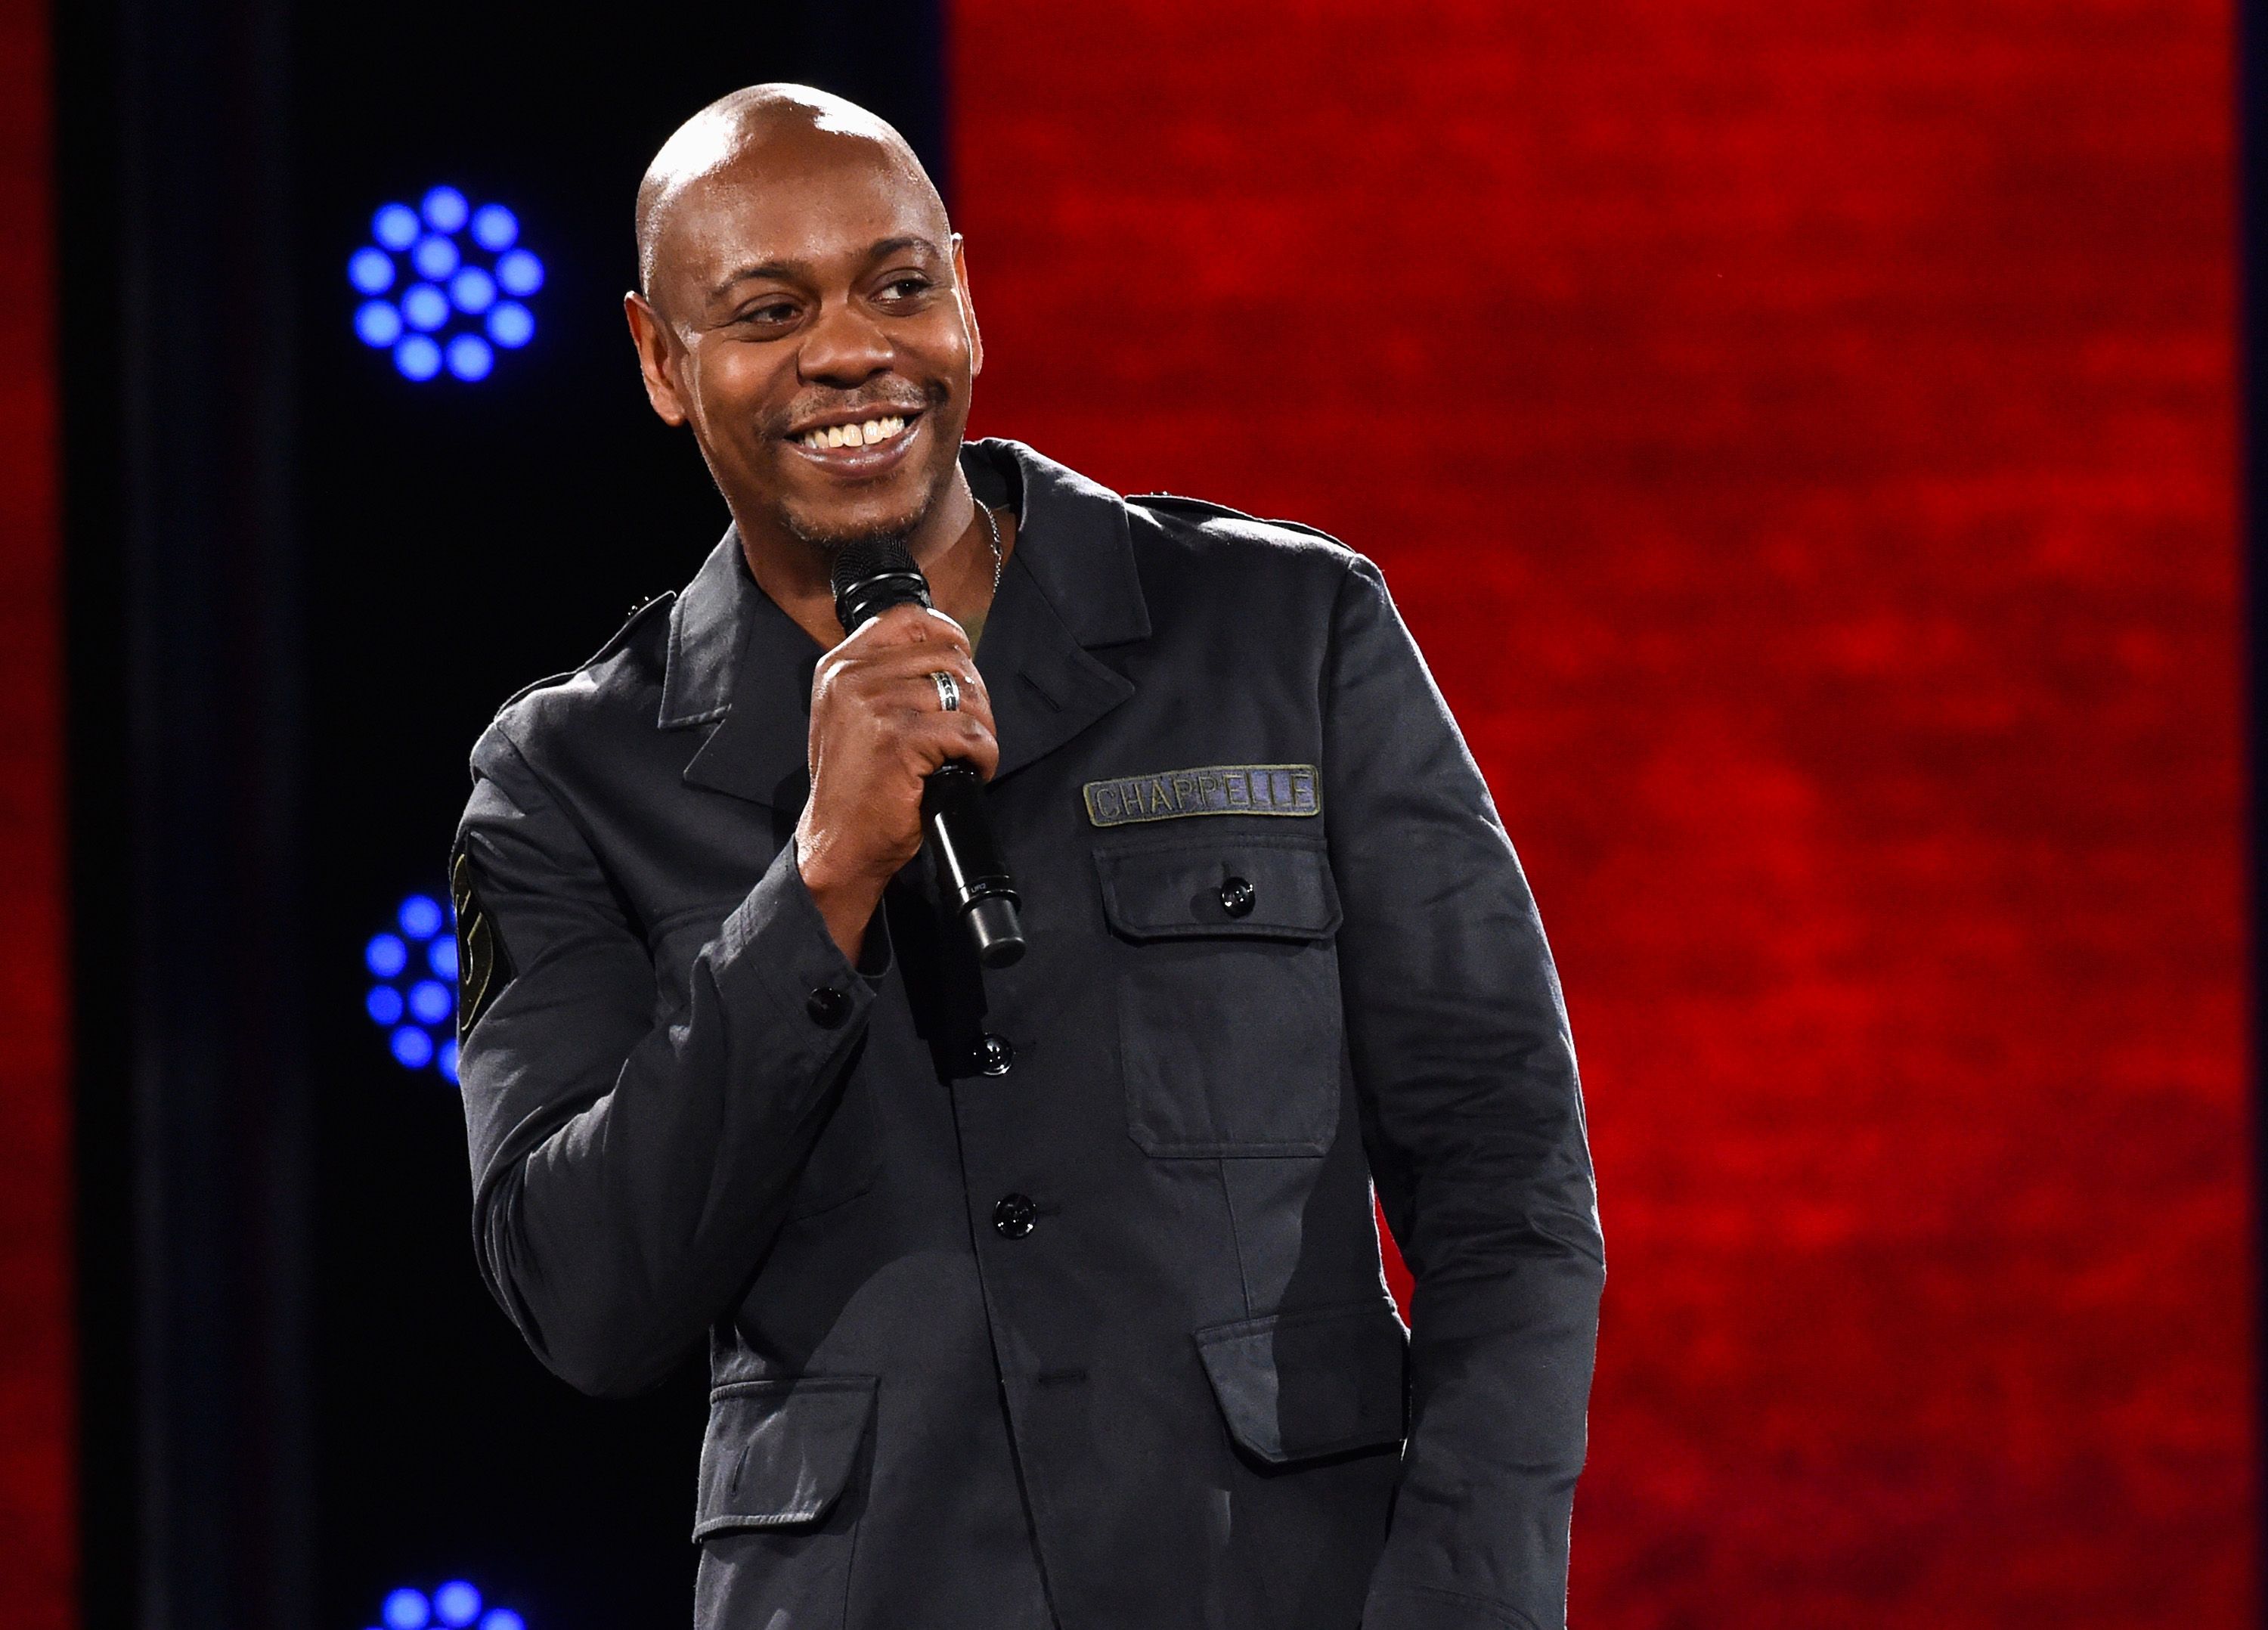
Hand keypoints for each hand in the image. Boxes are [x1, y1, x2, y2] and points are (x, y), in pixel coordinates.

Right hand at [795, 602, 998, 959]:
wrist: (839, 843)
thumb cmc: (856, 786)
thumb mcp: (854, 715)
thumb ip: (886, 678)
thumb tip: (949, 657)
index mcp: (840, 665)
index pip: (909, 619)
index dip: (949, 636)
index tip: (964, 668)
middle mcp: (852, 677)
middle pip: (947, 656)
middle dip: (974, 693)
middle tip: (973, 729)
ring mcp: (874, 705)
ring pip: (964, 693)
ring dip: (982, 726)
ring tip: (970, 753)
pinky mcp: (898, 738)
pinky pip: (968, 731)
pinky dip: (983, 753)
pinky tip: (972, 770)